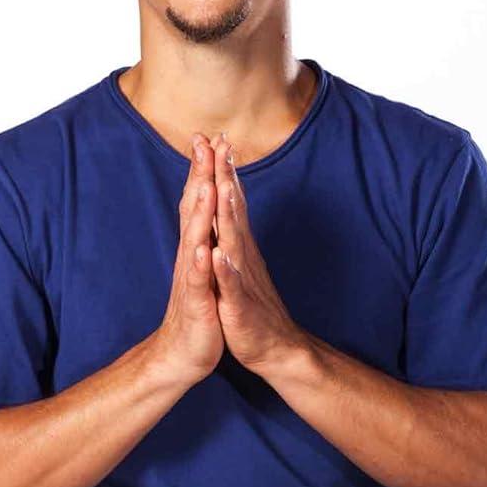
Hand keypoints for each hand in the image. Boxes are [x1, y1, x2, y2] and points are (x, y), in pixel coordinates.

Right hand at [153, 134, 224, 383]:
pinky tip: (204, 249)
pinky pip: (198, 281)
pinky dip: (201, 264)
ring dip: (199, 213)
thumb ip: (202, 238)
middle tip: (203, 142)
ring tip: (205, 184)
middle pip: (193, 209)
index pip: (199, 202)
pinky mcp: (197, 304)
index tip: (209, 137)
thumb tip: (204, 210)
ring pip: (195, 240)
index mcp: (196, 247)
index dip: (203, 170)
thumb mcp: (203, 269)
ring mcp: (192, 278)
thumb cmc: (198, 311)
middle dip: (199, 176)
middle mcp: (190, 256)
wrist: (183, 354)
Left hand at [209, 131, 306, 372]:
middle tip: (218, 144)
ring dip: (227, 214)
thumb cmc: (252, 308)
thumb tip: (228, 203)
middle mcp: (243, 255)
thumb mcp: (239, 265)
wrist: (274, 348)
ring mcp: (242, 279)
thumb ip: (233, 235)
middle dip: (224, 177)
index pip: (230, 201)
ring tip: (222, 187)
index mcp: (239, 246)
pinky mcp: (239, 305)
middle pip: (233, 210)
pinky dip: (225, 269)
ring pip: (234, 241)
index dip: (221, 170)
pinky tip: (218, 255)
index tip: (212, 138)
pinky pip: (232, 285)